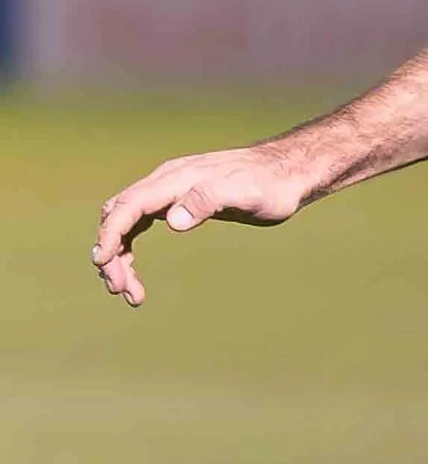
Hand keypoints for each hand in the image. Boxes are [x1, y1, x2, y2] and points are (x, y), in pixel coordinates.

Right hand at [92, 143, 313, 306]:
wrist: (288, 172)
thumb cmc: (270, 184)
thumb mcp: (245, 193)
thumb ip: (208, 201)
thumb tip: (172, 222)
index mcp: (175, 179)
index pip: (129, 206)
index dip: (110, 234)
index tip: (103, 263)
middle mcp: (166, 182)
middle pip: (119, 216)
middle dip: (112, 253)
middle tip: (121, 289)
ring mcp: (170, 191)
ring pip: (126, 223)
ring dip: (120, 256)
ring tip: (128, 292)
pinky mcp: (178, 202)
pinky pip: (140, 225)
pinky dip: (131, 249)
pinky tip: (135, 273)